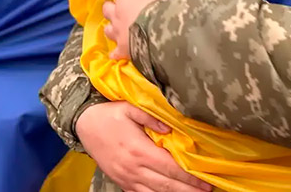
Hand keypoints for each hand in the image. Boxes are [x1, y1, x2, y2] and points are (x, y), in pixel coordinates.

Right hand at [76, 101, 211, 191]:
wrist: (83, 125)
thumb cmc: (109, 114)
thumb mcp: (129, 107)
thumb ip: (151, 117)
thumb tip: (171, 129)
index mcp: (139, 150)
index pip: (170, 167)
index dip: (190, 176)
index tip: (206, 180)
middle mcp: (133, 168)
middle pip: (166, 185)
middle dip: (188, 190)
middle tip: (207, 191)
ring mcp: (126, 178)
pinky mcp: (121, 182)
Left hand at [102, 0, 168, 59]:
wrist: (159, 32)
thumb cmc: (156, 4)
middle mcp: (117, 15)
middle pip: (107, 8)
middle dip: (111, 7)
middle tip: (119, 6)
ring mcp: (118, 34)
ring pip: (108, 29)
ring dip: (111, 27)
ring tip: (116, 27)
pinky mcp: (123, 50)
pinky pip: (115, 53)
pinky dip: (116, 53)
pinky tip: (117, 54)